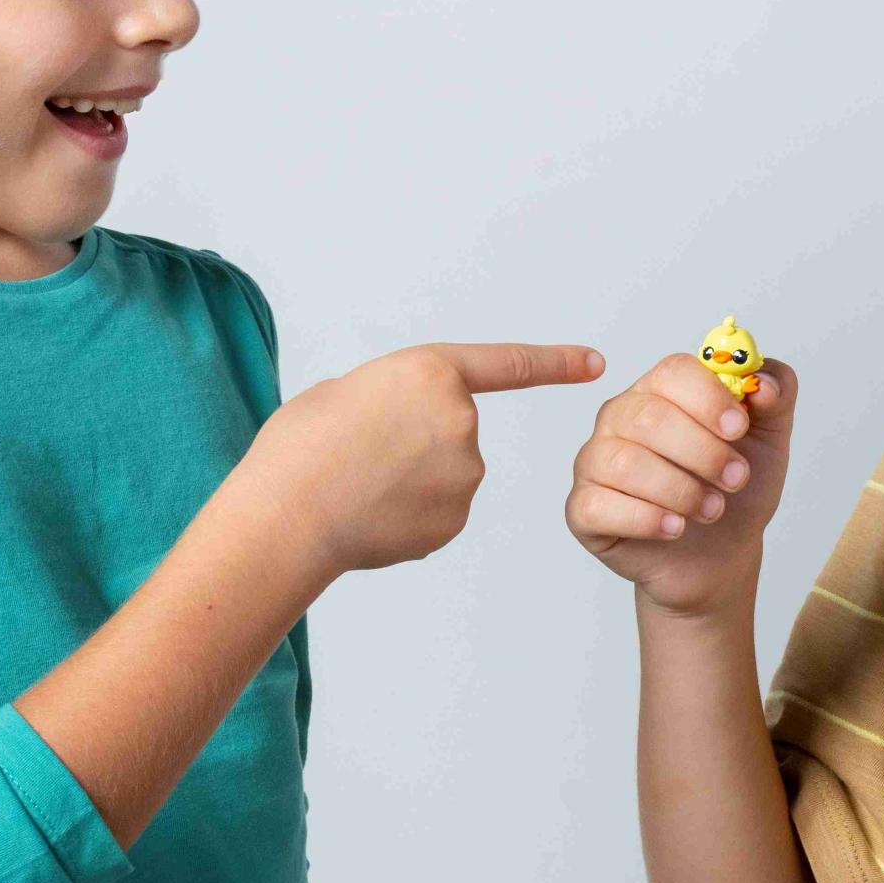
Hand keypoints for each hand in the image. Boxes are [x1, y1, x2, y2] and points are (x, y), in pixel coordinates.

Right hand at [249, 342, 605, 575]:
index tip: (595, 363)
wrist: (288, 516)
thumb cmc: (299, 448)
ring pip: (445, 474)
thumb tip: (404, 431)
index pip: (508, 365)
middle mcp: (461, 419)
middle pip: (453, 430)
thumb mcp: (343, 392)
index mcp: (430, 371)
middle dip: (415, 442)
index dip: (555, 363)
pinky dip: (409, 514)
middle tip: (359, 453)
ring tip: (357, 484)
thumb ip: (392, 399)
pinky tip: (371, 514)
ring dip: (410, 480)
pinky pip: (437, 511)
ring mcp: (464, 474)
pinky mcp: (455, 519)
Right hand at [566, 353, 795, 614]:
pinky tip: (675, 528)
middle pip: (648, 416)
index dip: (709, 398)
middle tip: (736, 479)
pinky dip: (645, 518)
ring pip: (624, 463)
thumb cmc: (736, 489)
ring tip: (713, 510)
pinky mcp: (583, 508)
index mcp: (661, 389)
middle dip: (702, 452)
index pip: (673, 371)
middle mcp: (620, 417)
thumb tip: (764, 382)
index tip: (740, 428)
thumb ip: (778, 395)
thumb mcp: (770, 439)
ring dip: (679, 490)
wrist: (722, 554)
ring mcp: (596, 461)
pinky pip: (599, 505)